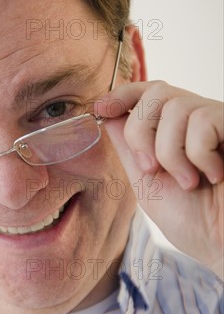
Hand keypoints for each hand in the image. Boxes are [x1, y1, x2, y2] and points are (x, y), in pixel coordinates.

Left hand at [95, 81, 223, 273]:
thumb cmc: (195, 221)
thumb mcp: (147, 182)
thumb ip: (130, 148)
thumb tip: (108, 115)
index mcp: (177, 131)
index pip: (150, 92)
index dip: (123, 94)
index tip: (100, 108)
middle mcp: (200, 119)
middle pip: (157, 92)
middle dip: (140, 132)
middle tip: (151, 169)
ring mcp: (222, 121)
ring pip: (177, 106)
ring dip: (170, 152)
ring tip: (189, 182)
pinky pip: (204, 120)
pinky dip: (198, 153)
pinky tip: (214, 175)